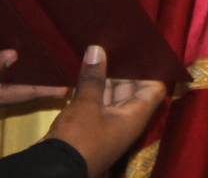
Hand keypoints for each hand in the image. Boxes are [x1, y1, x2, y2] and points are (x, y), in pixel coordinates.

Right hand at [46, 45, 167, 176]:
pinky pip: (96, 101)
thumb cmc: (79, 139)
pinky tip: (85, 69)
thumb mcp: (86, 105)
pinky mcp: (89, 125)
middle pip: (132, 89)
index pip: (154, 89)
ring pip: (112, 94)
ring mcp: (106, 123)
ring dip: (107, 76)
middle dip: (125, 68)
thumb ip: (93, 78)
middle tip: (118, 42)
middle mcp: (124, 120)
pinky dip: (93, 87)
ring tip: (101, 49)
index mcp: (134, 117)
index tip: (143, 48)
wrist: (54, 170)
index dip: (152, 69)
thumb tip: (97, 49)